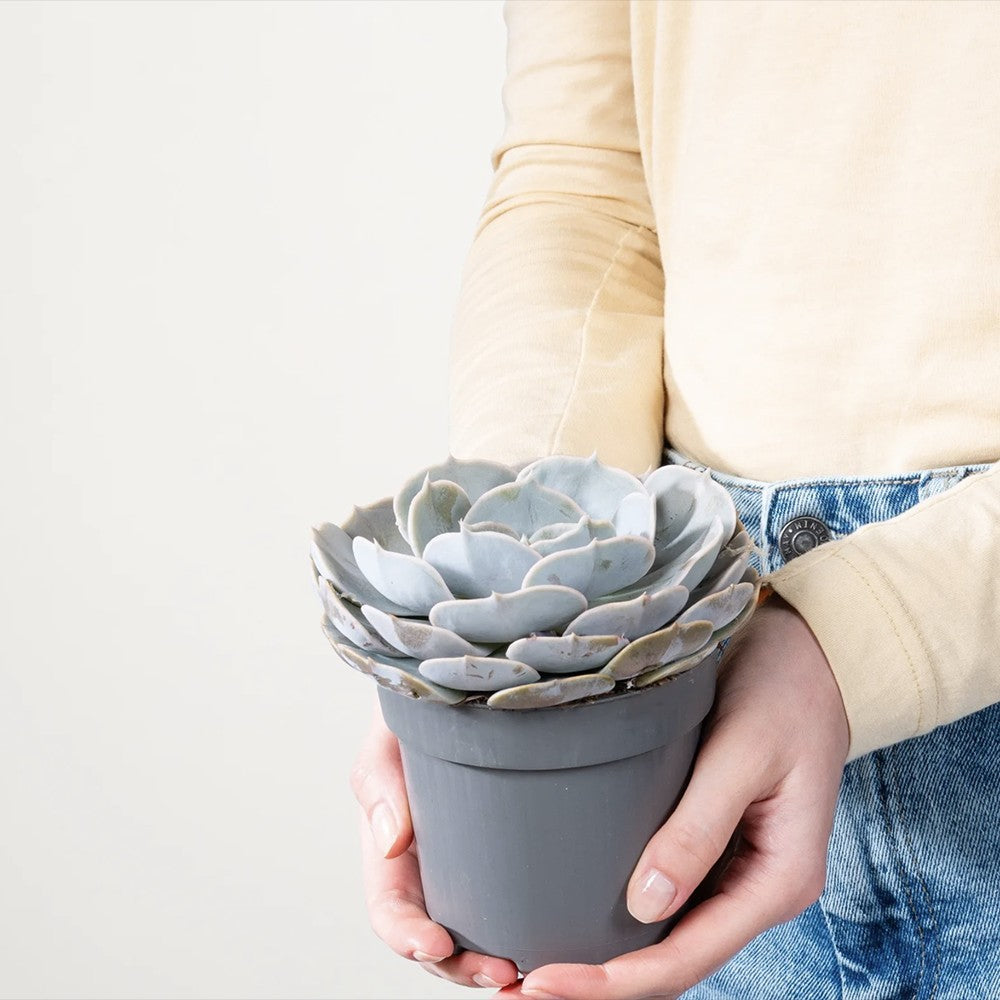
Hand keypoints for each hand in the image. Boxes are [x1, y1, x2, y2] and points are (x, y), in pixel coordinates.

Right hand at [351, 697, 520, 989]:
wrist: (458, 694)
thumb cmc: (415, 716)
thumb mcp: (388, 741)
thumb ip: (380, 783)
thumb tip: (391, 842)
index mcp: (394, 852)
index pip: (391, 912)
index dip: (408, 937)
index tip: (437, 944)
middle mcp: (429, 871)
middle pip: (435, 942)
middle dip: (461, 967)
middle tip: (501, 971)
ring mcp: (468, 870)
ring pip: (475, 935)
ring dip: (490, 963)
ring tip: (524, 969)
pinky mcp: (508, 860)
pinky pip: (510, 906)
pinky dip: (524, 933)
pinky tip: (551, 940)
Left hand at [502, 595, 850, 999]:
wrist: (809, 653)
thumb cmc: (783, 691)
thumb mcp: (742, 754)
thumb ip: (697, 830)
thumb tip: (643, 907)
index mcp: (780, 879)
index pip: (688, 955)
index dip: (616, 981)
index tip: (546, 981)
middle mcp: (759, 886)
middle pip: (675, 958)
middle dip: (603, 981)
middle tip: (523, 987)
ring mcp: (739, 867)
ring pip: (670, 935)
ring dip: (610, 958)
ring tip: (537, 965)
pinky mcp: (717, 841)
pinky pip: (671, 896)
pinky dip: (626, 918)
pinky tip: (580, 915)